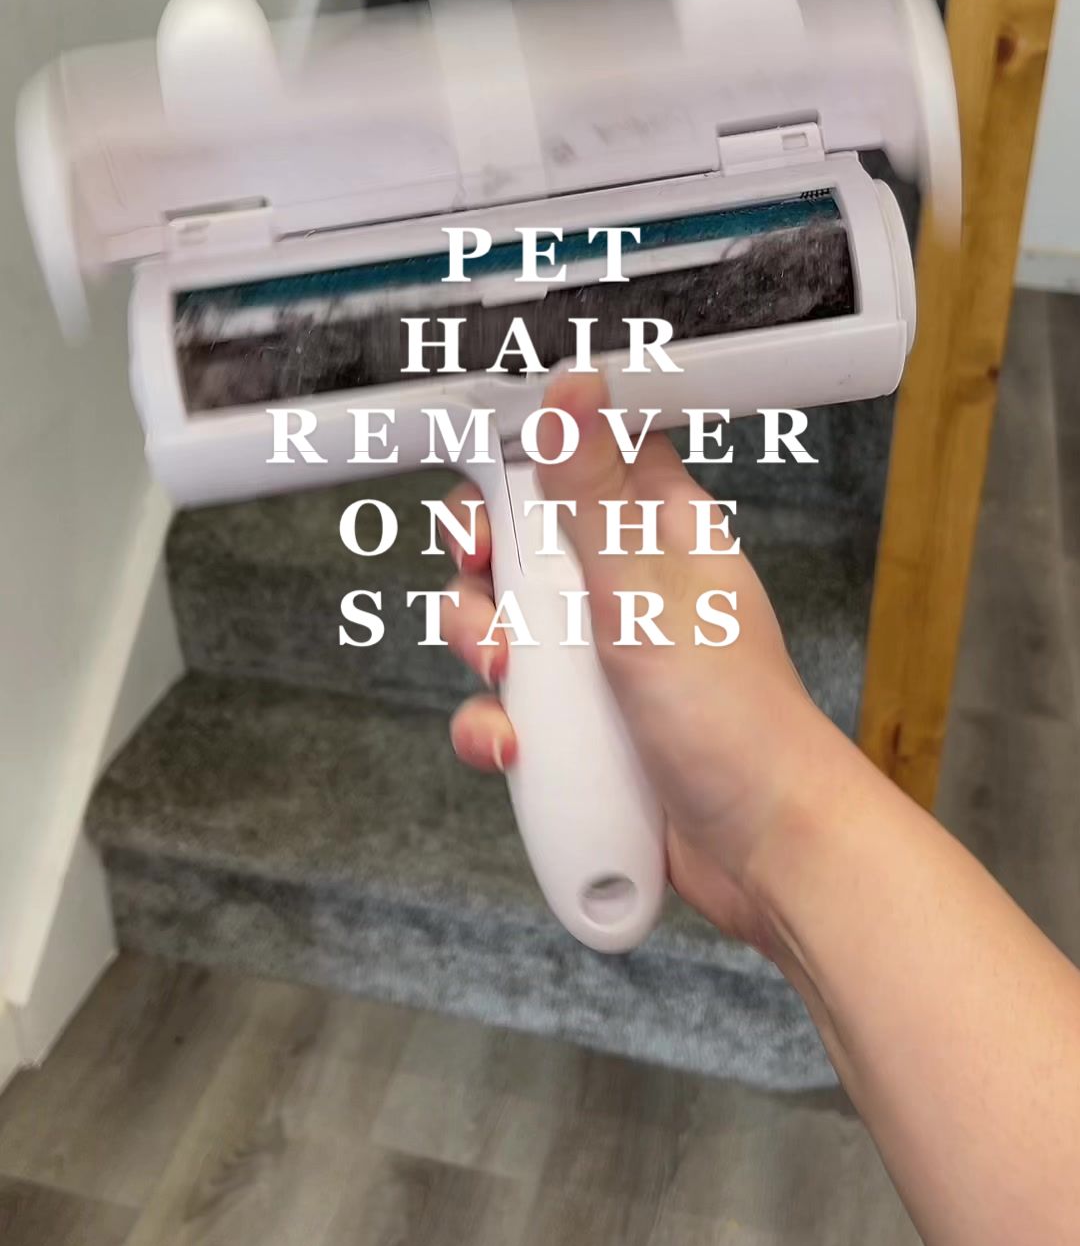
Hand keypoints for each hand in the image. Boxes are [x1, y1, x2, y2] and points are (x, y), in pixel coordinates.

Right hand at [442, 374, 856, 954]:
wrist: (764, 853)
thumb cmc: (739, 721)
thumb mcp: (645, 592)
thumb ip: (592, 494)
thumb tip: (572, 391)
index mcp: (658, 529)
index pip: (580, 454)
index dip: (520, 459)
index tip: (484, 486)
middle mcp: (626, 585)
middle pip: (519, 543)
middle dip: (482, 574)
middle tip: (491, 595)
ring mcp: (600, 659)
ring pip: (502, 629)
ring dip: (482, 659)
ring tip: (507, 683)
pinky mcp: (580, 727)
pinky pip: (508, 708)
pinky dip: (496, 729)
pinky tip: (518, 750)